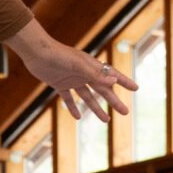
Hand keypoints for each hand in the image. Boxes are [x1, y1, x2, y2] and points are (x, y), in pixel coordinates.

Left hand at [13, 26, 134, 124]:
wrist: (36, 52)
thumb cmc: (58, 55)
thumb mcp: (78, 66)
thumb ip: (95, 74)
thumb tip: (114, 81)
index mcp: (91, 66)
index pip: (111, 75)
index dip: (123, 81)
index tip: (135, 88)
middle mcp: (84, 73)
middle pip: (102, 89)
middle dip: (114, 100)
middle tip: (125, 112)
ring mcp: (72, 79)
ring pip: (88, 96)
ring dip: (96, 108)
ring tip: (106, 120)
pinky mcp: (59, 84)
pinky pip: (68, 98)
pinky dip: (73, 107)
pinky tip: (78, 117)